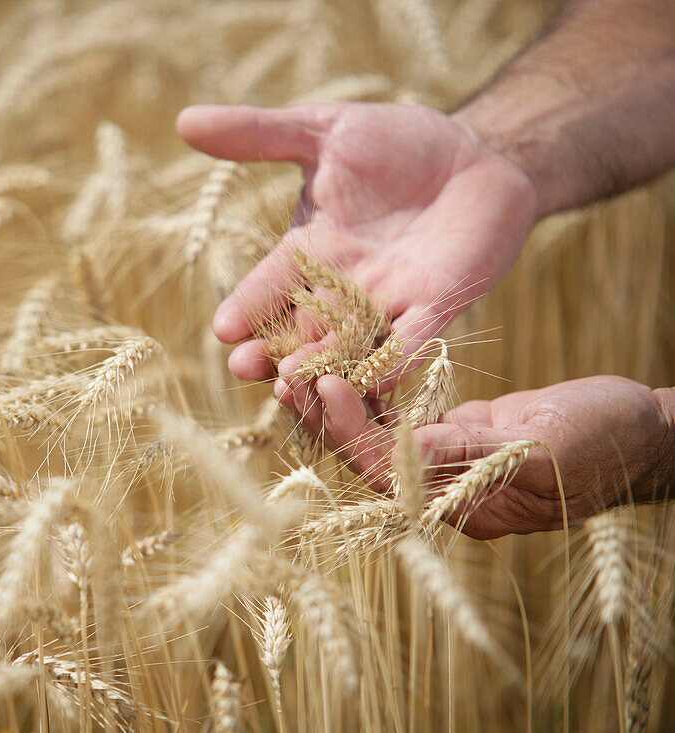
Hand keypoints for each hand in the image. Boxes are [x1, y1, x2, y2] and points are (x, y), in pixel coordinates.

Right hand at [176, 103, 537, 420]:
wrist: (477, 152)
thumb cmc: (397, 142)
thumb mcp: (324, 130)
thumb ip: (259, 133)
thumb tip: (184, 119)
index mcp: (311, 250)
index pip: (270, 284)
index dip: (247, 305)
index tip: (222, 329)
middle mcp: (344, 286)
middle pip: (301, 331)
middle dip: (273, 352)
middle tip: (246, 368)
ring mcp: (390, 300)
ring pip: (348, 346)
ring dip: (323, 368)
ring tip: (296, 384)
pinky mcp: (438, 305)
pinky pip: (411, 340)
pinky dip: (393, 359)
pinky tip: (376, 379)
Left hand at [307, 374, 674, 539]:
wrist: (641, 433)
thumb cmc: (603, 441)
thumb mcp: (540, 447)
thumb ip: (471, 452)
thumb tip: (403, 456)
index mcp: (463, 506)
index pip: (388, 474)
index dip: (351, 432)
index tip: (323, 386)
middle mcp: (443, 491)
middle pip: (368, 460)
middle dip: (327, 420)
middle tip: (285, 375)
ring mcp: (446, 463)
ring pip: (375, 440)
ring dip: (337, 408)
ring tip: (297, 369)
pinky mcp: (452, 435)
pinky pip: (398, 421)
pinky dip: (368, 397)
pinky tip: (342, 368)